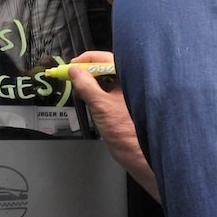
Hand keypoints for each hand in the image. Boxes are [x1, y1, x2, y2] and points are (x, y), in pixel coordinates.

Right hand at [69, 51, 160, 201]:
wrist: (145, 159)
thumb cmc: (130, 135)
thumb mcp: (101, 106)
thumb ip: (86, 85)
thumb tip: (74, 71)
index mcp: (132, 77)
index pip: (105, 58)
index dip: (85, 60)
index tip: (71, 67)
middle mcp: (135, 82)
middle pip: (107, 67)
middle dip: (87, 72)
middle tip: (73, 78)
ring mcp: (133, 93)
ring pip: (109, 80)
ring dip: (93, 83)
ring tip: (82, 91)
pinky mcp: (130, 104)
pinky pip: (112, 91)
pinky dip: (99, 93)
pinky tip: (91, 100)